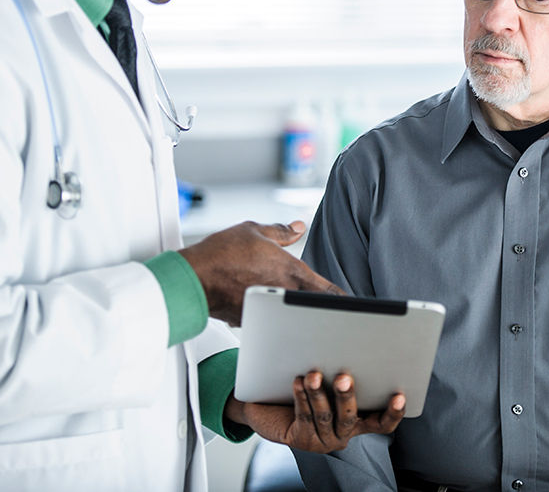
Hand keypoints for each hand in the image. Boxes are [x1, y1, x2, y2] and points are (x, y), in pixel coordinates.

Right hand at [178, 220, 342, 325]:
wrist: (193, 278)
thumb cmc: (221, 254)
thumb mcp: (254, 231)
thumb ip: (281, 231)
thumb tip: (298, 226)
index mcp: (292, 271)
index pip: (329, 291)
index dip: (345, 300)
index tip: (355, 305)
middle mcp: (284, 293)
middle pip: (315, 308)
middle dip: (324, 309)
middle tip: (335, 314)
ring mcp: (270, 311)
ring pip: (292, 317)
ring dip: (297, 314)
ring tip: (300, 312)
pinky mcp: (253, 321)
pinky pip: (270, 320)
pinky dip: (273, 317)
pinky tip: (265, 308)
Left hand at [225, 371, 405, 453]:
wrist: (273, 407)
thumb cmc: (310, 386)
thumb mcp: (332, 378)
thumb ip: (345, 364)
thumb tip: (349, 327)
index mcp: (358, 421)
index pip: (382, 423)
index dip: (393, 412)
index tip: (398, 395)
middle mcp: (343, 434)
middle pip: (350, 417)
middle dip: (347, 396)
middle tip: (343, 377)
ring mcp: (323, 440)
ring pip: (324, 416)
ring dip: (319, 394)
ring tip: (313, 374)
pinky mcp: (302, 441)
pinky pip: (304, 417)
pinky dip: (301, 397)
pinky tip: (298, 381)